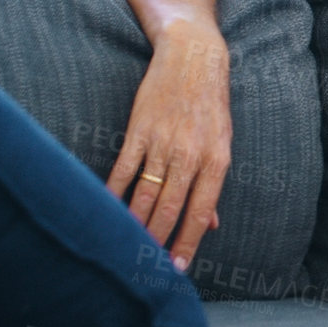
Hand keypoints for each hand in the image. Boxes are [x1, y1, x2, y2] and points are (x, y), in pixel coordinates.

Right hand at [105, 27, 232, 271]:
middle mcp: (191, 154)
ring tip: (125, 246)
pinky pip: (124, 169)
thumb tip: (212, 224)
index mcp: (216, 160)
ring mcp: (164, 142)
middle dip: (156, 240)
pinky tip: (105, 211)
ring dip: (133, 223)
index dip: (188, 242)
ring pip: (145, 194)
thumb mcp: (222, 143)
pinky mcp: (140, 130)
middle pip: (170, 208)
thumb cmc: (210, 105)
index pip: (201, 212)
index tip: (177, 268)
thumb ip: (212, 184)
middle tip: (144, 265)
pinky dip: (113, 192)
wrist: (193, 58)